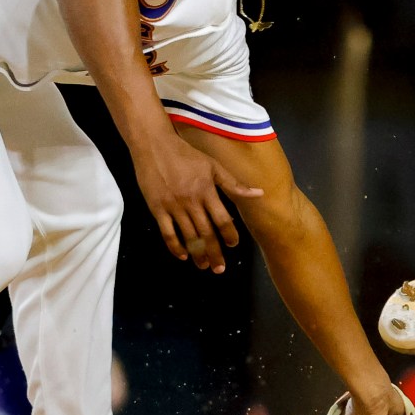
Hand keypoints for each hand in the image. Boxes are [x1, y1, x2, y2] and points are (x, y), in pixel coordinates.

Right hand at [130, 130, 261, 270]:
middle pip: (206, 233)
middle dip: (215, 253)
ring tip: (204, 266)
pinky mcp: (157, 209)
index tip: (233, 245)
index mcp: (207, 191)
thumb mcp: (213, 165)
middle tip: (220, 268)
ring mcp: (173, 207)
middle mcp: (191, 201)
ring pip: (188, 237)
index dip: (229, 235)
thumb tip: (259, 193)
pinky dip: (175, 247)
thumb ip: (234, 183)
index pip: (222, 220)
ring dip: (197, 254)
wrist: (155, 146)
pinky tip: (183, 256)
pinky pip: (167, 233)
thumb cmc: (186, 155)